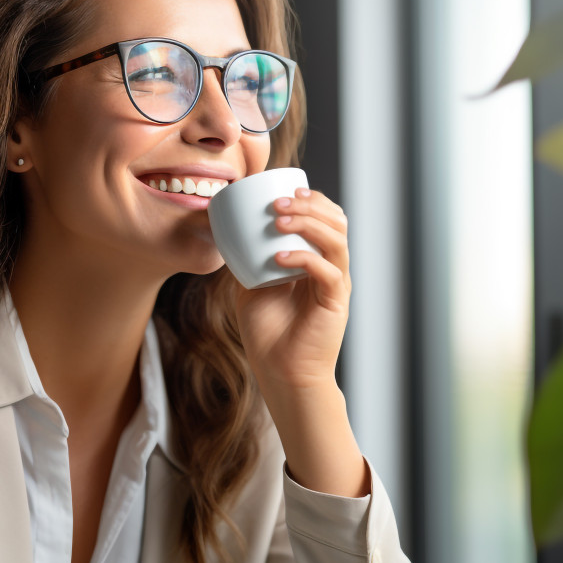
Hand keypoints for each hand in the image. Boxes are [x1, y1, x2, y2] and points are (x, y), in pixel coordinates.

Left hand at [233, 187, 366, 496]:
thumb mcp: (250, 284)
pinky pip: (327, 272)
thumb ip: (247, 258)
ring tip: (280, 219)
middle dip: (309, 204)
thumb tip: (225, 230)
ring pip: (337, 240)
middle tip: (278, 202)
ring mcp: (336, 285)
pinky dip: (304, 258)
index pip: (326, 216)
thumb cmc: (268, 332)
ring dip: (308, 223)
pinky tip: (279, 258)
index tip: (281, 190)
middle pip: (336, 221)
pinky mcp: (334, 303)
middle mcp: (332, 268)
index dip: (310, 198)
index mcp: (317, 259)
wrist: (280, 372)